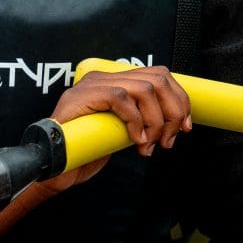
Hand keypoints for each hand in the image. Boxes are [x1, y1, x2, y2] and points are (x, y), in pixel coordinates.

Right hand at [33, 65, 193, 197]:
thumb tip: (174, 120)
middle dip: (173, 110)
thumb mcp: (123, 132)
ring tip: (150, 144)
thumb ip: (141, 119)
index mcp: (115, 82)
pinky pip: (122, 98)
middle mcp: (104, 77)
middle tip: (169, 139)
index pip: (159, 75)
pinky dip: (136, 121)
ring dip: (156, 120)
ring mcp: (92, 84)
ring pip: (144, 89)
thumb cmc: (87, 151)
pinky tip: (136, 142)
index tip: (186, 126)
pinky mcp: (83, 96)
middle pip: (157, 78)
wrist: (56, 167)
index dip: (179, 99)